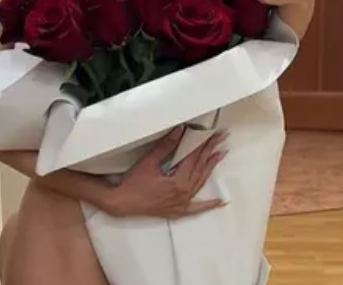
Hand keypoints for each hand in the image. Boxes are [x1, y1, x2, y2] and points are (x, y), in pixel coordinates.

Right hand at [104, 128, 227, 218]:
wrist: (123, 202)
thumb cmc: (134, 185)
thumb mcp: (150, 162)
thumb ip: (166, 146)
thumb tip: (178, 132)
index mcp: (178, 182)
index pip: (194, 157)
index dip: (203, 144)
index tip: (211, 135)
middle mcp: (183, 193)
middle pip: (200, 167)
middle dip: (210, 151)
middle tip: (219, 139)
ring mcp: (181, 202)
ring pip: (200, 182)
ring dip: (210, 168)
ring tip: (219, 155)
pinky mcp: (177, 210)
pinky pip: (196, 208)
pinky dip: (208, 205)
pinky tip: (219, 202)